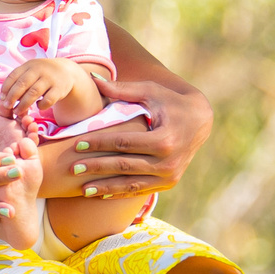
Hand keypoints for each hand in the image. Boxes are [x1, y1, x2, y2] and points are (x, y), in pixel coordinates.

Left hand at [0, 57, 73, 121]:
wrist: (66, 71)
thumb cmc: (42, 74)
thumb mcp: (30, 71)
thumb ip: (18, 80)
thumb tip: (3, 96)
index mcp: (29, 65)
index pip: (13, 76)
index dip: (6, 88)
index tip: (2, 99)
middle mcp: (39, 70)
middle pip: (22, 84)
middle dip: (12, 96)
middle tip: (7, 106)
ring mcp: (50, 79)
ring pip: (34, 93)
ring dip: (23, 104)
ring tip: (17, 111)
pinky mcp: (60, 89)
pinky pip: (48, 100)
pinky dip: (41, 105)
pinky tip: (38, 106)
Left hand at [60, 74, 211, 199]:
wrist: (202, 121)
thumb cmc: (171, 102)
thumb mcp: (150, 92)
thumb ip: (122, 89)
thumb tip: (91, 78)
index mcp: (164, 139)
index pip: (123, 143)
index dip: (99, 143)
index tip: (77, 143)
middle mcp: (168, 162)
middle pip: (124, 165)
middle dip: (96, 167)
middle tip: (72, 167)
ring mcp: (170, 175)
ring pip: (130, 184)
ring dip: (105, 187)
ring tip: (82, 188)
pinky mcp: (169, 183)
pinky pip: (140, 190)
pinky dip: (119, 193)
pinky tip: (100, 194)